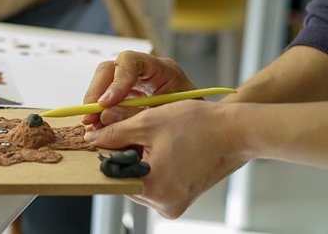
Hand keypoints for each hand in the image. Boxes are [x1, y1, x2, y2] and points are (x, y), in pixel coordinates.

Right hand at [82, 51, 195, 126]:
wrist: (208, 129)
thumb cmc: (194, 121)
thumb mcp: (167, 118)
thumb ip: (136, 115)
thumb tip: (104, 116)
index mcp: (162, 69)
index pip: (130, 61)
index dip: (116, 81)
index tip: (106, 104)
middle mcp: (145, 70)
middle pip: (109, 68)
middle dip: (96, 91)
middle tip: (90, 116)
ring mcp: (134, 81)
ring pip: (103, 80)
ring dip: (93, 101)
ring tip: (90, 124)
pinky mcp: (127, 94)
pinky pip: (105, 95)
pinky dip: (98, 110)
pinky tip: (95, 125)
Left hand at [84, 100, 248, 217]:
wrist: (235, 131)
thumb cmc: (197, 125)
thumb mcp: (147, 123)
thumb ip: (114, 133)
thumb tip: (92, 140)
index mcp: (154, 189)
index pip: (113, 173)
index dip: (106, 152)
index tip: (103, 136)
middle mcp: (164, 205)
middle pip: (126, 178)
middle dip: (124, 154)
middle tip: (131, 131)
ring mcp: (174, 204)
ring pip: (140, 179)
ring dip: (139, 158)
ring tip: (154, 137)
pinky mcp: (181, 197)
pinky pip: (156, 181)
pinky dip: (153, 164)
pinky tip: (163, 146)